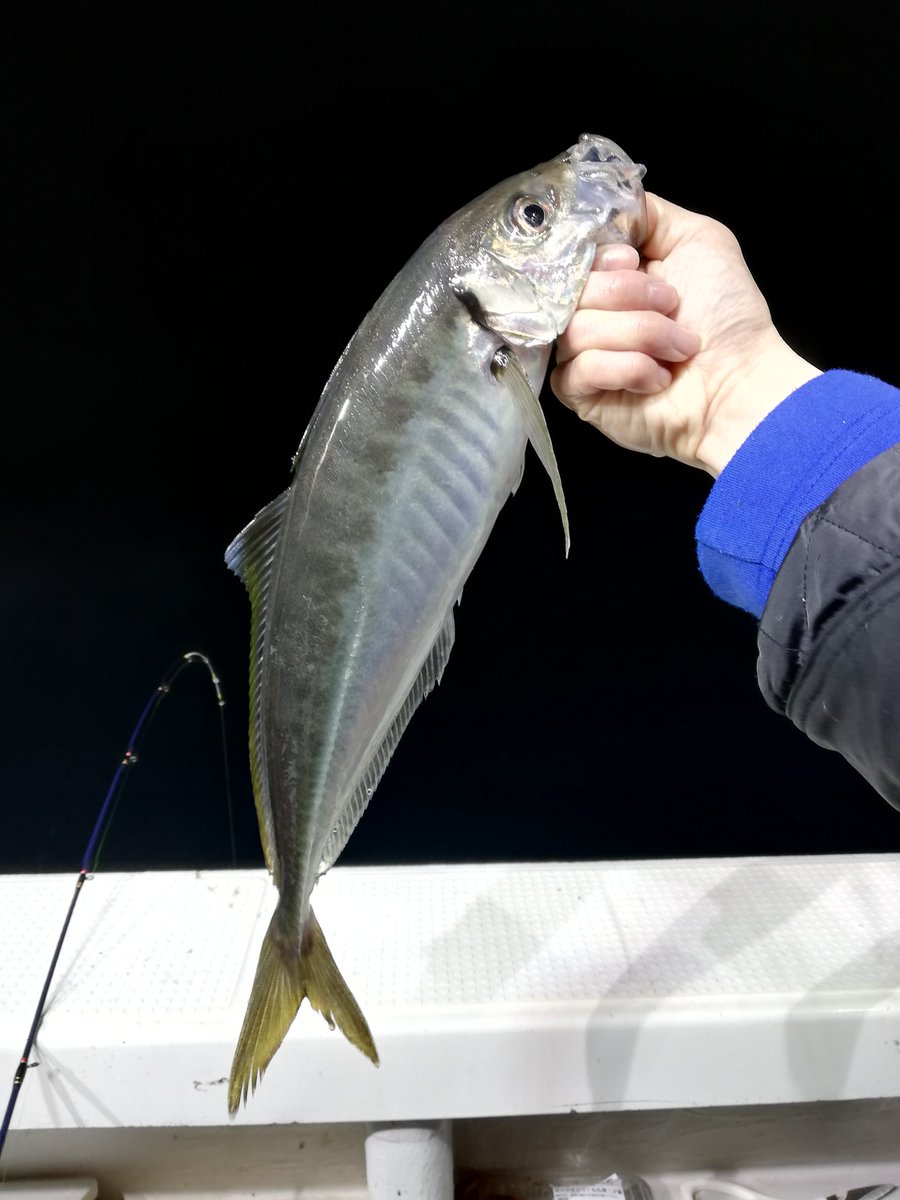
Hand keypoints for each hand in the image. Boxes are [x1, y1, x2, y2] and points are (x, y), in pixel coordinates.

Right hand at [551, 193, 820, 475]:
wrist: (740, 383)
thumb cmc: (728, 317)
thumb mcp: (699, 239)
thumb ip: (648, 214)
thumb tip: (607, 208)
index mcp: (611, 274)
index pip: (571, 251)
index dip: (602, 256)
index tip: (637, 262)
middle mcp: (591, 310)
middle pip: (570, 287)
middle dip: (630, 295)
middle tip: (673, 307)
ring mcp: (580, 353)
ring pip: (576, 328)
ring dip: (641, 334)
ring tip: (677, 349)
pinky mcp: (579, 394)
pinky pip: (579, 369)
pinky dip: (629, 368)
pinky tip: (657, 379)